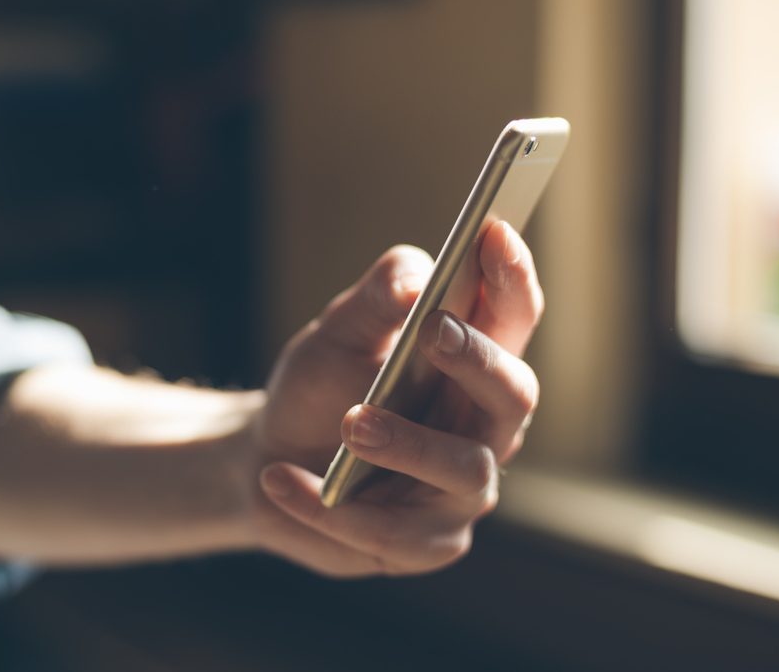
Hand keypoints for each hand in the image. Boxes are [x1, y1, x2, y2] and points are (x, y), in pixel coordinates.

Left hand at [250, 221, 543, 576]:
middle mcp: (483, 427)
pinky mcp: (421, 544)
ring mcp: (458, 491)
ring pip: (466, 471)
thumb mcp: (337, 333)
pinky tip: (281, 480)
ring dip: (408, 444)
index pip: (514, 317)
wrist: (264, 461)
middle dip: (478, 360)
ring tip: (352, 423)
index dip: (513, 277)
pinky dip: (331, 506)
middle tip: (432, 331)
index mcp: (474, 364)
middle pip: (514, 395)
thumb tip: (413, 280)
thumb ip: (376, 298)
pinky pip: (393, 534)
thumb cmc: (319, 387)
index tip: (493, 233)